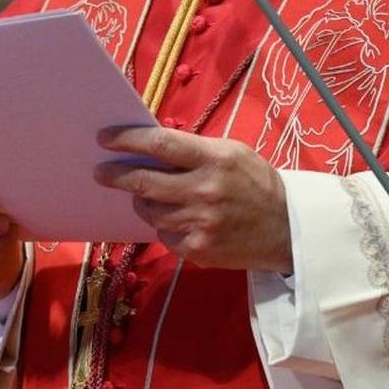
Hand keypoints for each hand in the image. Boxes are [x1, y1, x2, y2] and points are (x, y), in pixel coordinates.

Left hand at [94, 127, 291, 272]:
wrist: (288, 229)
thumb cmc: (256, 183)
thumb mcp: (232, 154)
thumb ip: (194, 150)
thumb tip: (150, 146)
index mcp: (215, 160)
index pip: (160, 145)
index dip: (127, 140)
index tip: (104, 139)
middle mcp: (205, 191)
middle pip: (144, 182)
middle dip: (115, 176)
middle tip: (100, 172)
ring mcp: (200, 224)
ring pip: (150, 210)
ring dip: (142, 201)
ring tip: (146, 194)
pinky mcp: (198, 250)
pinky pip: (164, 234)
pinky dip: (163, 224)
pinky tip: (175, 217)